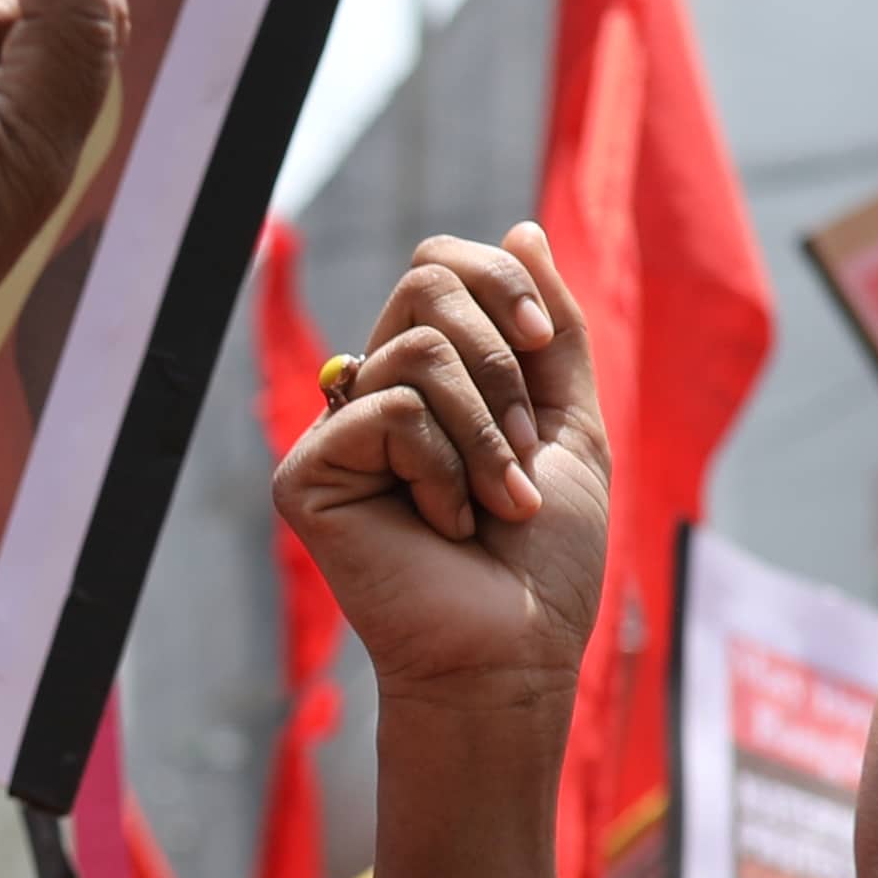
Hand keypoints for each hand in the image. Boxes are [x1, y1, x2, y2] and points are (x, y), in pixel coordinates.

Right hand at [277, 228, 611, 719]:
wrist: (516, 650)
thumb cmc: (544, 560)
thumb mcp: (570, 422)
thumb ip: (551, 331)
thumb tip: (522, 227)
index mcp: (428, 379)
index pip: (441, 268)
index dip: (499, 283)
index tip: (542, 344)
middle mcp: (371, 396)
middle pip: (424, 283)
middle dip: (501, 362)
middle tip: (524, 449)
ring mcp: (335, 435)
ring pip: (416, 350)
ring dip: (484, 431)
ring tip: (497, 503)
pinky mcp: (307, 474)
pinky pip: (390, 409)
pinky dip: (443, 468)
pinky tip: (445, 526)